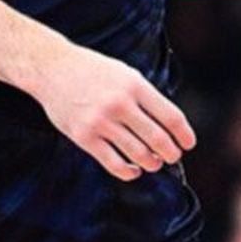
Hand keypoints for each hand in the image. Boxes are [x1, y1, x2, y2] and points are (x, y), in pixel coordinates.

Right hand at [31, 41, 194, 181]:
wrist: (52, 69)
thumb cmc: (92, 71)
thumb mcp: (125, 74)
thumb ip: (145, 96)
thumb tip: (168, 126)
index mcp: (134, 85)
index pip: (171, 116)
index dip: (184, 135)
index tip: (188, 144)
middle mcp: (120, 104)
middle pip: (158, 139)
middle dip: (170, 153)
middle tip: (172, 157)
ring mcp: (101, 122)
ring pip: (138, 154)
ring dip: (151, 164)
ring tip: (153, 163)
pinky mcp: (84, 137)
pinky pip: (114, 164)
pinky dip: (129, 172)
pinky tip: (133, 170)